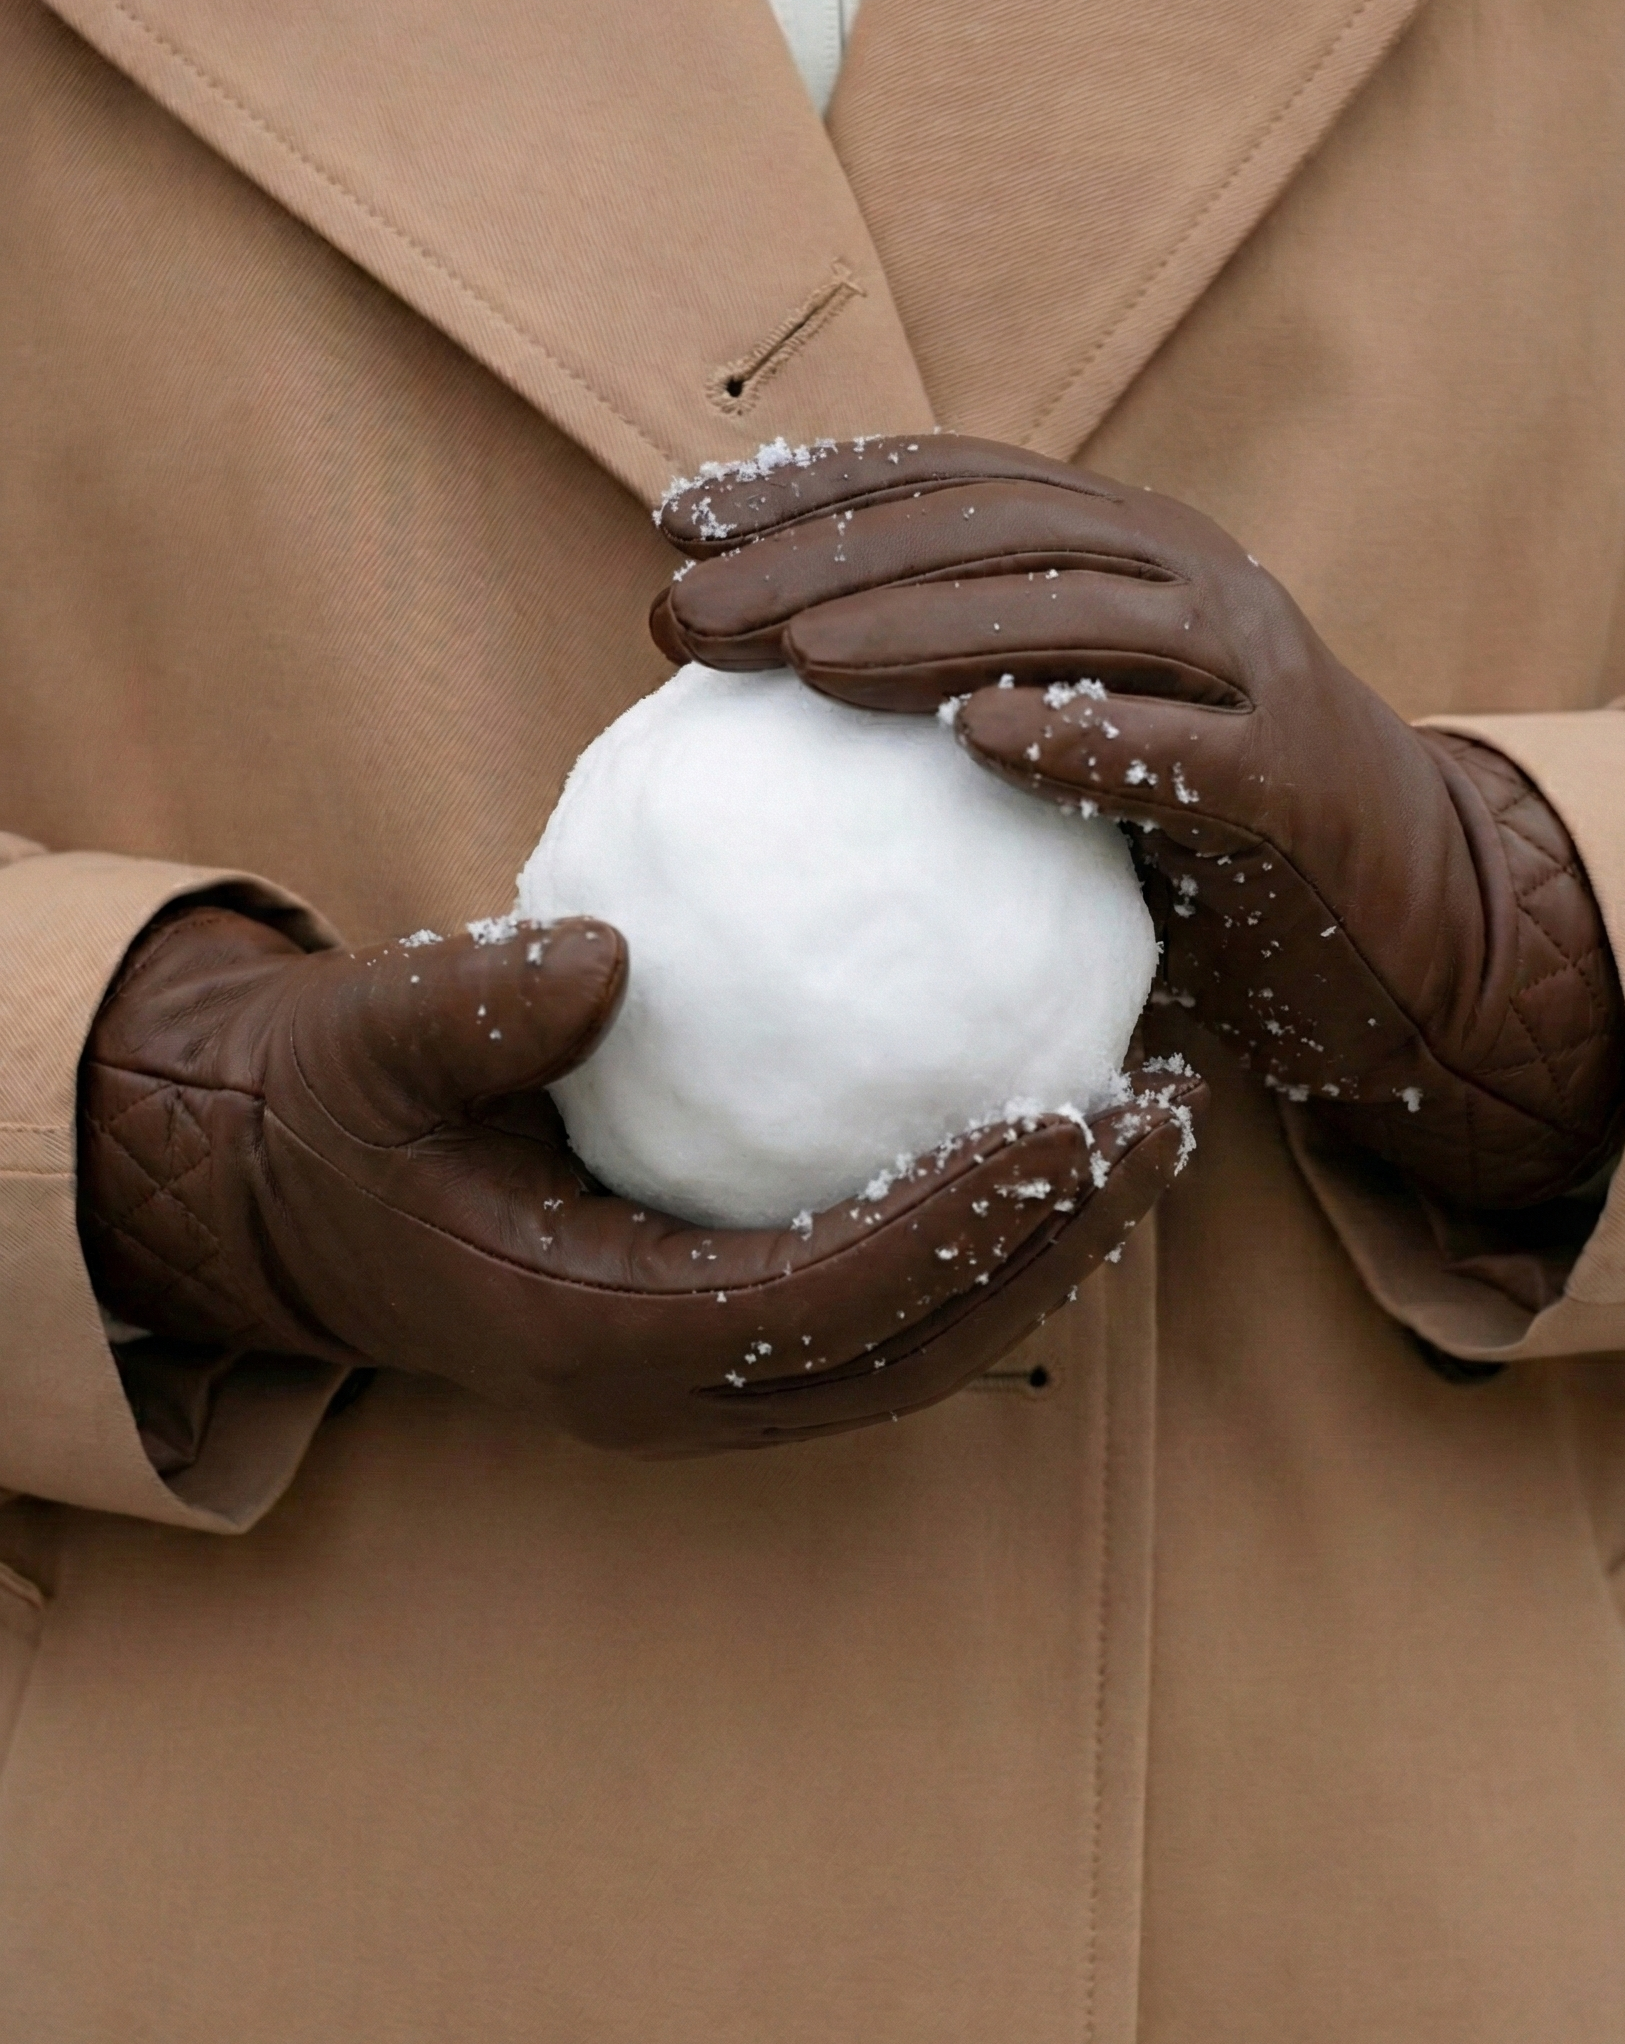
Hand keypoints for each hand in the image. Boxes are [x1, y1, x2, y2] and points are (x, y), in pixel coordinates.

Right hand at [79, 900, 1199, 1451]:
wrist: (295, 1203)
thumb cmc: (332, 1115)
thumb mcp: (363, 1046)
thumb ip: (466, 1013)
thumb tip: (610, 954)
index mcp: (593, 1334)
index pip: (814, 1301)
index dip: (949, 1229)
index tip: (1060, 1122)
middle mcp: (669, 1386)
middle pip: (910, 1349)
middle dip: (1051, 1253)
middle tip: (1160, 1122)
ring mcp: (704, 1375)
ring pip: (917, 1345)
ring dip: (1042, 1253)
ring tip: (1146, 1125)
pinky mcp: (724, 1331)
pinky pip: (880, 1296)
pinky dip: (975, 1232)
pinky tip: (1044, 1120)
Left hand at [654, 434, 1624, 1209]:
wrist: (1394, 920)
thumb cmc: (1189, 835)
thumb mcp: (1063, 738)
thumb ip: (953, 699)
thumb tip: (754, 719)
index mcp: (1113, 546)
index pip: (946, 486)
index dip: (810, 491)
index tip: (675, 531)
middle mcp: (1181, 572)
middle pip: (992, 532)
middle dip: (827, 559)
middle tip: (686, 617)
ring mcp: (1248, 664)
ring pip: (1084, 609)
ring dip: (934, 627)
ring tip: (803, 662)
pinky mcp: (1300, 777)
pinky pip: (1192, 750)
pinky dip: (1091, 735)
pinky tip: (979, 742)